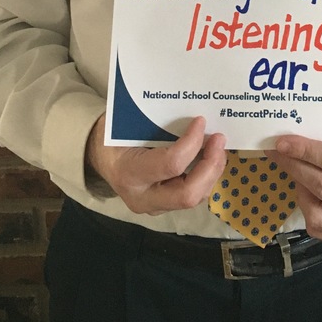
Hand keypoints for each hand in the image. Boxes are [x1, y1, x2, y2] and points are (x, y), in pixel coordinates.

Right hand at [86, 115, 225, 215]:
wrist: (101, 158)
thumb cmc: (115, 136)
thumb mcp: (129, 126)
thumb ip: (159, 125)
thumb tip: (194, 114)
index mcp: (130, 173)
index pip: (170, 164)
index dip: (192, 143)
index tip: (201, 121)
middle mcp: (142, 198)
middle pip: (187, 194)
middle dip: (210, 167)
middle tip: (219, 139)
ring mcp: (154, 207)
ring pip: (194, 198)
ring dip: (212, 171)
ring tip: (218, 147)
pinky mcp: (164, 207)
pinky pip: (192, 195)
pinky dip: (206, 176)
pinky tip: (210, 157)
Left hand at [268, 136, 321, 242]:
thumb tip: (303, 126)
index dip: (307, 151)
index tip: (283, 142)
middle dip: (294, 165)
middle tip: (275, 149)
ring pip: (315, 212)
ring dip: (298, 186)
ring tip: (292, 166)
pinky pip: (317, 226)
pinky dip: (305, 204)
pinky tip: (304, 186)